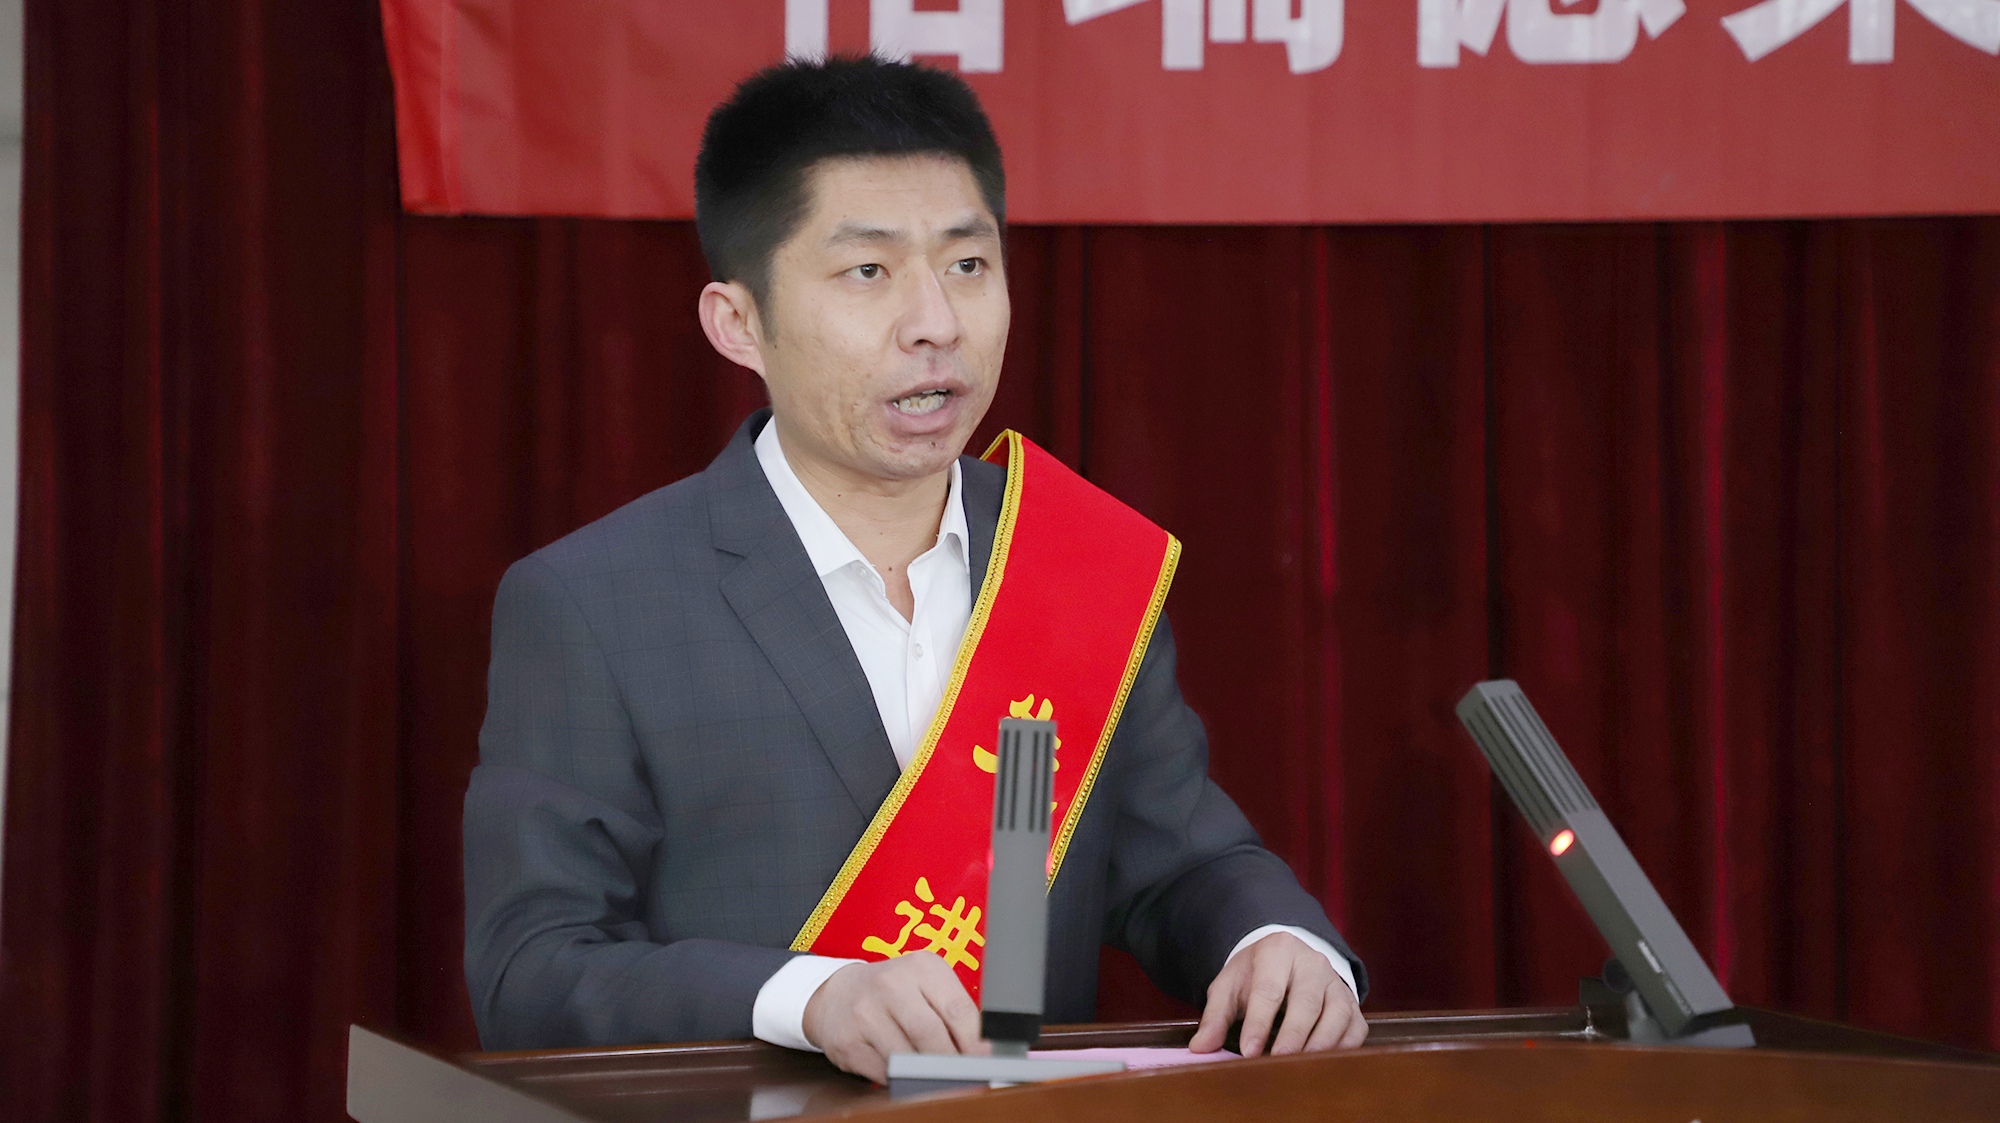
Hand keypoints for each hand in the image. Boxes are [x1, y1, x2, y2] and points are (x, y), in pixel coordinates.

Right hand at [802, 955, 985, 1082]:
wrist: (837, 993)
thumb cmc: (893, 993)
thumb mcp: (926, 986)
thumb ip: (953, 1013)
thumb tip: (981, 1053)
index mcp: (921, 966)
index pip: (957, 1009)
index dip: (974, 1042)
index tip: (981, 1060)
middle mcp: (890, 984)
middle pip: (931, 1035)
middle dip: (949, 1062)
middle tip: (960, 1075)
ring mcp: (865, 1013)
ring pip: (906, 1057)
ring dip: (923, 1073)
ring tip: (930, 1073)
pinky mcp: (847, 1041)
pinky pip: (883, 1072)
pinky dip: (898, 1078)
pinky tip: (899, 1069)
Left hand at [1189, 931, 1367, 1056]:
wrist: (1284, 958)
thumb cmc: (1254, 975)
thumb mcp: (1229, 986)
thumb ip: (1215, 1016)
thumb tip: (1200, 1048)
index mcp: (1277, 951)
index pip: (1269, 990)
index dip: (1259, 1023)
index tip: (1248, 1052)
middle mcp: (1312, 963)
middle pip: (1307, 1002)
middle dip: (1293, 1035)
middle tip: (1278, 1061)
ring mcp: (1335, 982)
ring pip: (1337, 1013)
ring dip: (1321, 1043)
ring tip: (1301, 1066)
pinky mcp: (1351, 1002)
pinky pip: (1355, 1026)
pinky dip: (1344, 1047)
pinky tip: (1325, 1063)